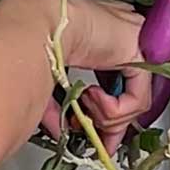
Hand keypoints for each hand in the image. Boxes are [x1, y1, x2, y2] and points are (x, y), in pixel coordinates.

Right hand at [33, 0, 151, 153]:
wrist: (33, 29)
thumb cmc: (29, 40)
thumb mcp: (48, 81)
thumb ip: (61, 106)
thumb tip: (60, 131)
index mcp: (101, 36)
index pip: (121, 78)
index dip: (110, 111)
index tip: (98, 133)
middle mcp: (121, 37)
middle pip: (133, 94)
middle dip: (114, 125)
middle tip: (100, 141)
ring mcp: (134, 42)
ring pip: (136, 103)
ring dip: (105, 115)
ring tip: (83, 101)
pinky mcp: (139, 51)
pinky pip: (138, 99)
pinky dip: (113, 109)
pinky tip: (91, 94)